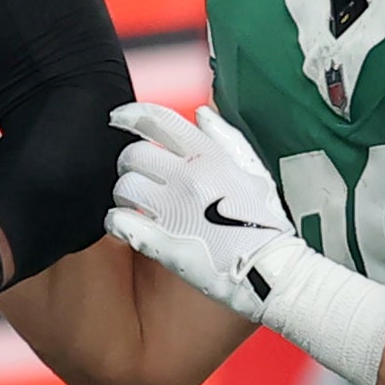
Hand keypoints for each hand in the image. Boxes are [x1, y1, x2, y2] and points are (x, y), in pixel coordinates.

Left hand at [103, 101, 291, 312]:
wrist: (269, 270)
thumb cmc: (266, 224)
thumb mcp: (254, 170)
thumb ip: (225, 138)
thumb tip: (202, 113)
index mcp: (209, 157)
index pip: (160, 122)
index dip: (132, 114)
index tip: (120, 118)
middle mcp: (187, 177)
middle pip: (133, 155)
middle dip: (130, 163)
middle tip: (138, 175)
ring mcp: (171, 209)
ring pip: (123, 187)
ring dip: (124, 193)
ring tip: (136, 203)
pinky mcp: (159, 242)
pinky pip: (118, 221)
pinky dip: (115, 221)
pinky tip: (125, 224)